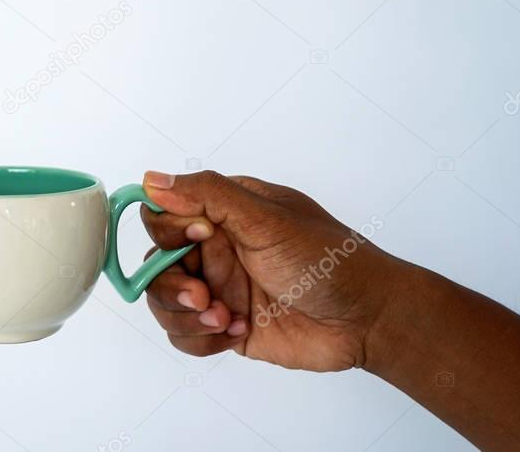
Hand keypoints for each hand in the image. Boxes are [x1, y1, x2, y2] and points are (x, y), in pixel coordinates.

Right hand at [141, 170, 402, 371]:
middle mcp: (215, 249)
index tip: (201, 239)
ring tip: (222, 319)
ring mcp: (218, 289)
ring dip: (184, 316)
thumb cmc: (328, 260)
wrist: (367, 320)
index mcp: (223, 213)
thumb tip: (152, 179)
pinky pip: (183, 336)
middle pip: (156, 265)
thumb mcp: (266, 218)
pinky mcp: (224, 327)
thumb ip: (208, 195)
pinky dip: (199, 339)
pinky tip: (234, 333)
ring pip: (163, 303)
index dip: (170, 231)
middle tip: (204, 297)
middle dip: (172, 285)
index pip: (163, 215)